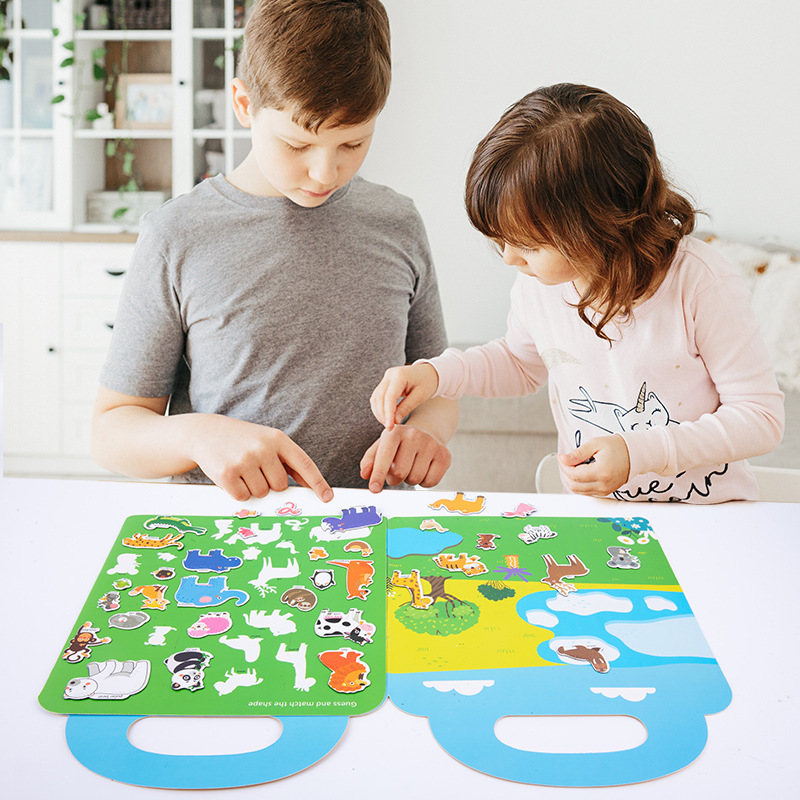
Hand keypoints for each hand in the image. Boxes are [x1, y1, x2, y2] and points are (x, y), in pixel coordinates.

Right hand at [187, 415, 333, 502]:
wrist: (205, 432)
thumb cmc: (243, 441)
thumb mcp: (267, 441)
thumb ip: (287, 462)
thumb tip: (309, 487)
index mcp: (278, 439)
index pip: (304, 464)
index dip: (318, 483)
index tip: (327, 497)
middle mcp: (263, 448)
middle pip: (281, 485)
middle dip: (270, 484)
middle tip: (255, 470)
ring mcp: (244, 460)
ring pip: (262, 493)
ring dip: (252, 488)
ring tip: (241, 470)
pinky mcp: (226, 473)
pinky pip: (243, 497)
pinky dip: (237, 492)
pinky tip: (231, 476)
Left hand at [360, 425, 451, 491]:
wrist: (425, 433)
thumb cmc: (399, 443)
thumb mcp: (381, 447)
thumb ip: (370, 460)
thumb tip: (365, 474)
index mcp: (394, 432)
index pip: (385, 457)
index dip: (378, 475)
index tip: (374, 489)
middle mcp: (414, 435)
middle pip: (400, 473)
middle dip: (395, 479)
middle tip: (397, 471)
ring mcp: (431, 444)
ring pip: (415, 479)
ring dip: (409, 480)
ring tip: (411, 467)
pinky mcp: (444, 455)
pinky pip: (431, 482)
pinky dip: (424, 483)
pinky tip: (423, 470)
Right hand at [370, 363, 439, 429]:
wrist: (429, 372)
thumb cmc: (427, 383)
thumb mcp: (420, 396)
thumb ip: (406, 407)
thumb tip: (394, 421)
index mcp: (400, 375)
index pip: (389, 397)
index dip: (388, 413)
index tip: (390, 426)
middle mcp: (390, 374)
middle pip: (379, 397)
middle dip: (382, 414)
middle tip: (389, 427)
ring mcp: (386, 378)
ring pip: (376, 398)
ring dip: (379, 412)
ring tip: (388, 423)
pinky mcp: (385, 382)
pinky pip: (378, 396)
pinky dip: (380, 408)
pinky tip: (386, 416)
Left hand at [557, 435, 630, 496]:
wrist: (634, 454)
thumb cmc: (617, 447)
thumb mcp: (595, 444)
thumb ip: (578, 453)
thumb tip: (563, 459)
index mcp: (601, 472)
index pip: (574, 475)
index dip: (564, 466)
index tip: (562, 457)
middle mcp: (603, 485)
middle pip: (574, 486)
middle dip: (565, 473)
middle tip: (566, 461)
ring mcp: (605, 490)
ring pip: (578, 491)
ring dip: (571, 479)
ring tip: (574, 465)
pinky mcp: (605, 492)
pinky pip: (586, 492)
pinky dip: (579, 483)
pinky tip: (580, 472)